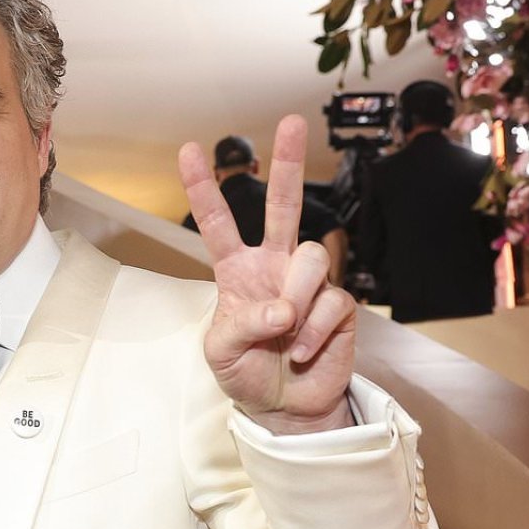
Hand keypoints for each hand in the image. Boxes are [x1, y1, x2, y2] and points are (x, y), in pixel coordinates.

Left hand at [178, 115, 356, 433]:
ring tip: (286, 335)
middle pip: (283, 206)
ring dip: (295, 297)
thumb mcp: (221, 352)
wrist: (283, 407)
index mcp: (236, 271)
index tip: (189, 150)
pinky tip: (303, 351)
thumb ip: (242, 325)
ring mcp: (307, 283)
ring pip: (310, 256)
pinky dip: (313, 332)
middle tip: (291, 121)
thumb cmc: (245, 372)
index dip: (204, 188)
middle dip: (287, 164)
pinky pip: (331, 301)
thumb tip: (282, 308)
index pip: (218, 223)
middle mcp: (273, 266)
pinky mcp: (339, 306)